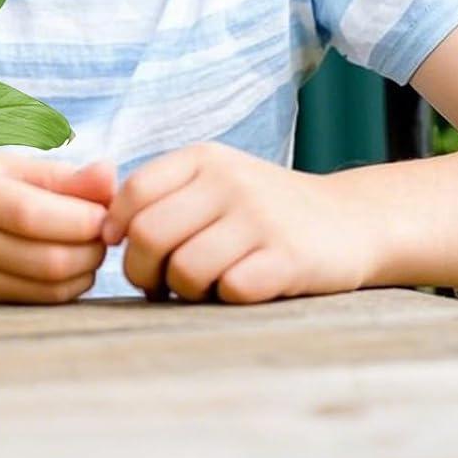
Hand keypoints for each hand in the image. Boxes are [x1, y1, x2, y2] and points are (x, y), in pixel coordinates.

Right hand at [0, 155, 115, 303]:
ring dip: (85, 268)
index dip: (81, 218)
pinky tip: (68, 264)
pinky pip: (41, 301)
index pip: (32, 216)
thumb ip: (62, 175)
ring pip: (49, 286)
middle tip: (101, 229)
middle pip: (48, 260)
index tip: (104, 211)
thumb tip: (110, 177)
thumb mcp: (8, 168)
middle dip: (92, 246)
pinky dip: (69, 285)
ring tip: (86, 244)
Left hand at [100, 143, 371, 303]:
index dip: (117, 227)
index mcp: (203, 158)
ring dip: (183, 291)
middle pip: (148, 234)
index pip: (133, 192)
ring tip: (199, 288)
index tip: (125, 248)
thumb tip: (104, 232)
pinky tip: (237, 290)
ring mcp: (260, 217)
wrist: (352, 221)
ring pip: (184, 269)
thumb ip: (162, 196)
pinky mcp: (289, 257)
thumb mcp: (215, 182)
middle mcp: (229, 180)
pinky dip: (225, 299)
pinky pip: (230, 290)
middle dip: (140, 270)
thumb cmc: (262, 211)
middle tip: (155, 283)